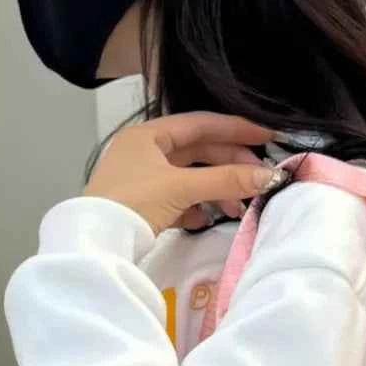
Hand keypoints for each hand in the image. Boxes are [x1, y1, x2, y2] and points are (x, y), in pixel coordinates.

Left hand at [83, 112, 285, 234]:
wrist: (97, 241)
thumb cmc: (132, 203)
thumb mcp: (181, 187)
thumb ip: (226, 181)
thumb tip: (268, 177)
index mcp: (148, 135)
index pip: (200, 123)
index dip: (235, 128)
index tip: (267, 136)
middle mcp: (146, 152)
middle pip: (199, 151)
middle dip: (230, 164)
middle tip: (258, 176)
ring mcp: (145, 179)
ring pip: (192, 177)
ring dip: (217, 189)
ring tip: (238, 207)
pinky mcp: (146, 205)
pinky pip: (181, 199)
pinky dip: (198, 206)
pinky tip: (207, 218)